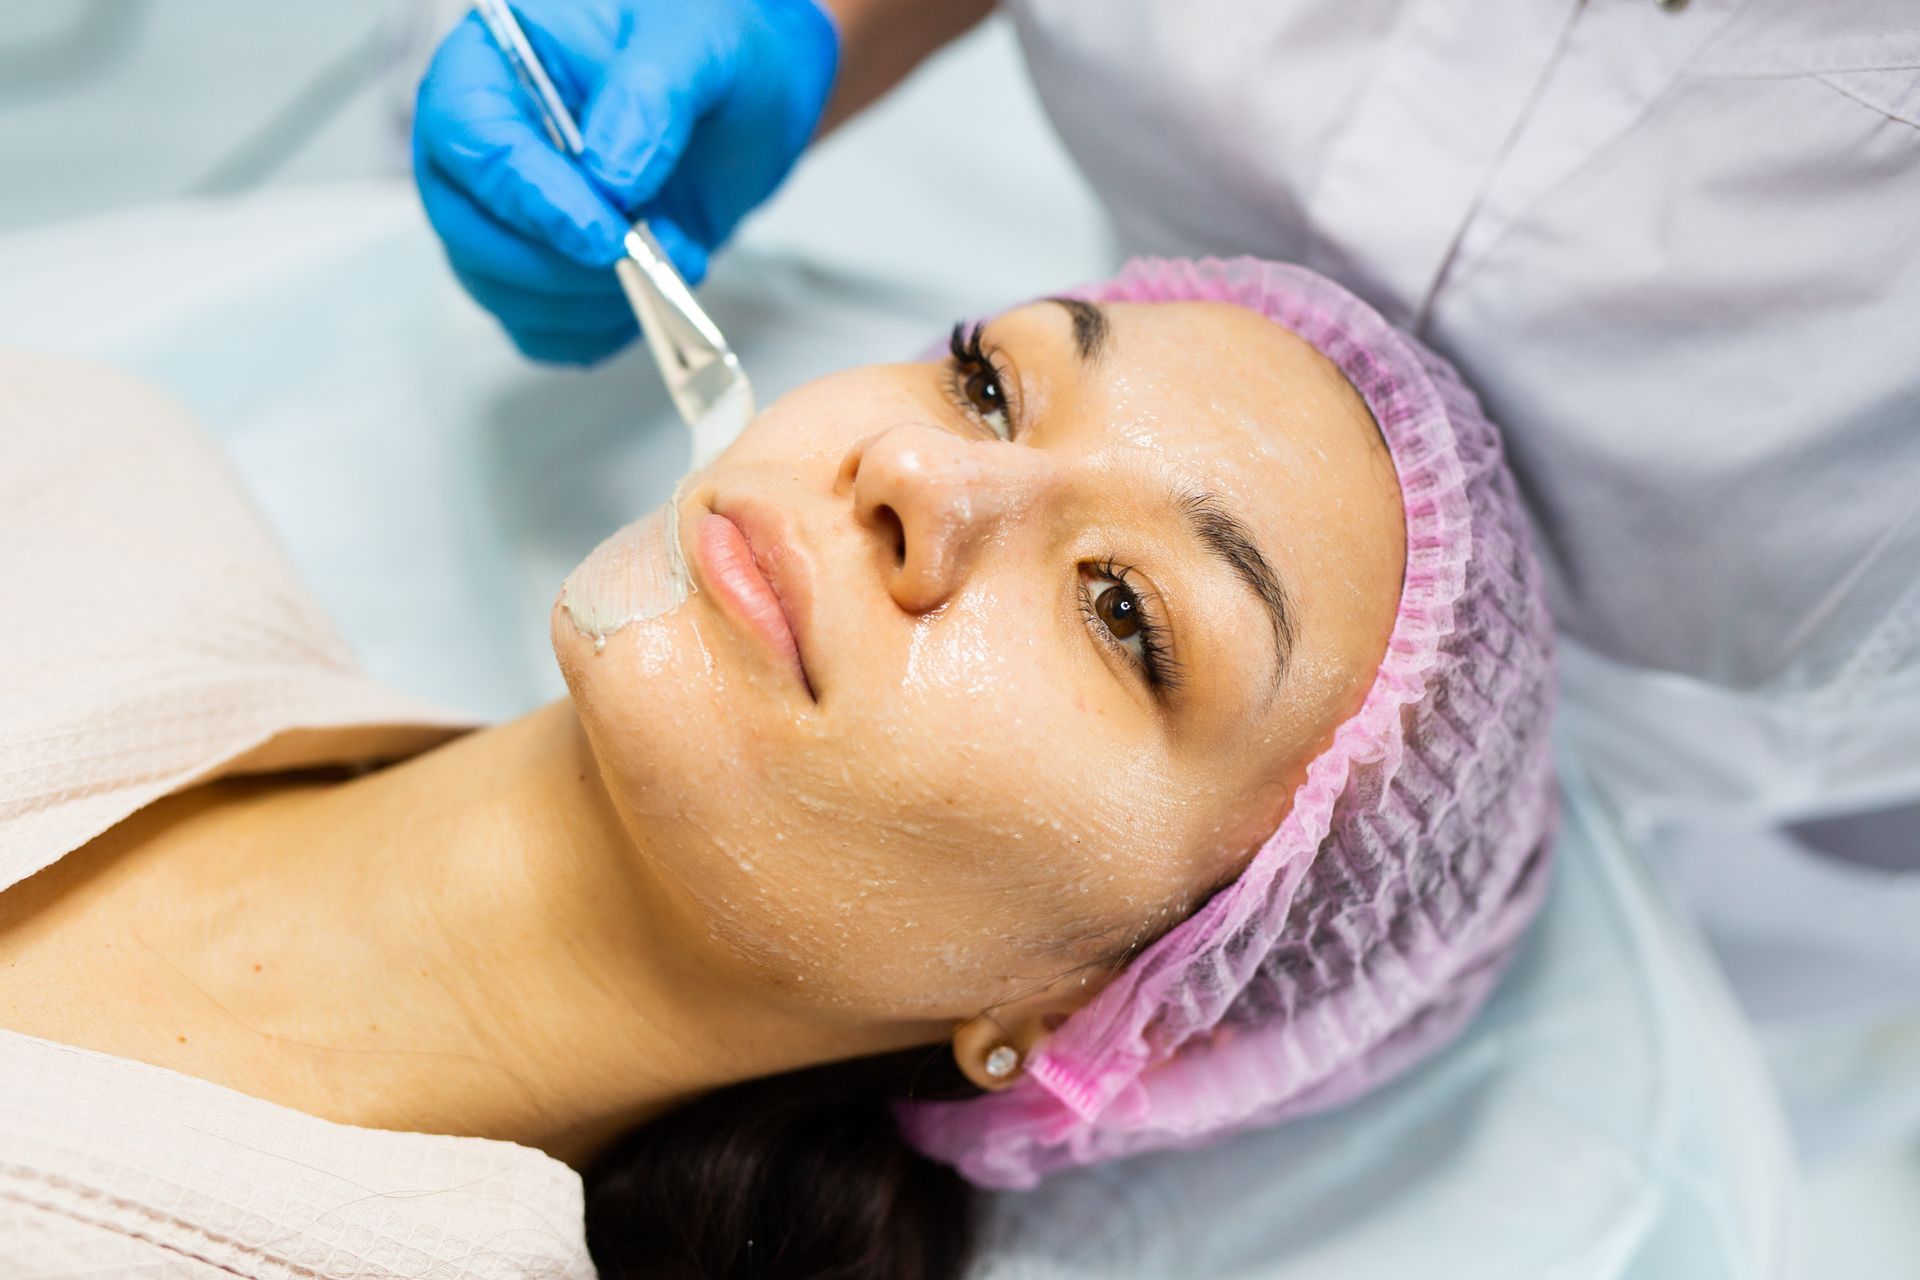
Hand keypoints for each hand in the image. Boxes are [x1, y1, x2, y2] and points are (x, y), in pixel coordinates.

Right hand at [413, 0, 838, 364]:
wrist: (745, 104)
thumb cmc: (709, 52)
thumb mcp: (696, 45)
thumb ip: (650, 97)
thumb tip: (610, 179)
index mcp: (492, 64)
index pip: (468, 140)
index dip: (529, 199)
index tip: (604, 234)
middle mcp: (478, 144)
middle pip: (466, 229)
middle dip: (562, 265)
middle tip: (649, 258)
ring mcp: (500, 215)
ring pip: (499, 289)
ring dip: (589, 302)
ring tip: (671, 262)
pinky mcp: (538, 272)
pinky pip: (540, 329)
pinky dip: (597, 330)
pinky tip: (651, 295)